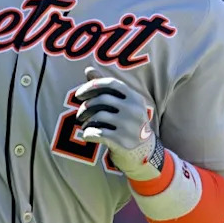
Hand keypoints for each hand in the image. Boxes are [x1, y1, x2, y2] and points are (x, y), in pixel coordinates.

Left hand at [75, 67, 163, 181]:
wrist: (144, 153)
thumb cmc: (128, 124)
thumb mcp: (123, 105)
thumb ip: (106, 88)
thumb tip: (88, 69)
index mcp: (135, 98)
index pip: (111, 84)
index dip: (92, 86)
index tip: (79, 95)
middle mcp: (134, 110)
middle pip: (102, 100)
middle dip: (85, 107)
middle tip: (79, 115)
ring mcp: (130, 126)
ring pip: (98, 116)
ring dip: (86, 121)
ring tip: (84, 125)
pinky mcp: (122, 141)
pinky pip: (97, 132)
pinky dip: (88, 133)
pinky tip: (87, 135)